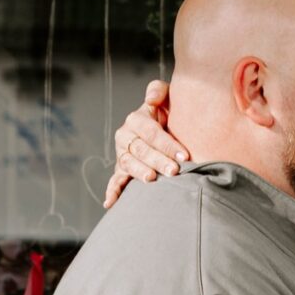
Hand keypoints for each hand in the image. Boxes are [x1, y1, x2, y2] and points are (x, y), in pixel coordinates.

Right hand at [104, 80, 193, 208]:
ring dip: (139, 172)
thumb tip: (151, 99)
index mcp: (136, 119)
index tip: (185, 155)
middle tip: (174, 171)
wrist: (165, 127)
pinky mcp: (122, 170)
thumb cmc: (169, 113)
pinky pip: (115, 181)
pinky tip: (110, 203)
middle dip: (158, 160)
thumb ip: (159, 91)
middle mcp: (125, 136)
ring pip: (129, 164)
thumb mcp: (166, 97)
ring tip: (152, 179)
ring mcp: (122, 154)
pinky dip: (112, 191)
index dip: (167, 144)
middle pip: (141, 150)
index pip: (152, 133)